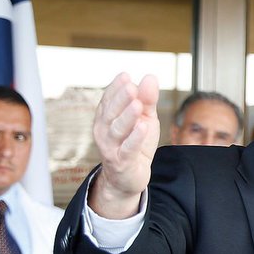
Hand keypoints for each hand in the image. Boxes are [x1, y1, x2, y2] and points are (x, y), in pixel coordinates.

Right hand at [89, 73, 160, 218]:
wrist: (129, 176)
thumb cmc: (135, 143)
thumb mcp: (144, 118)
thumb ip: (147, 100)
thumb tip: (150, 77)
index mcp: (106, 117)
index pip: (108, 99)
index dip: (116, 88)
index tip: (125, 76)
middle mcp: (103, 131)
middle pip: (111, 113)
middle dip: (121, 99)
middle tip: (131, 86)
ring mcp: (110, 147)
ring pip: (117, 130)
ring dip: (127, 117)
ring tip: (137, 104)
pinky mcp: (121, 162)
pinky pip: (128, 149)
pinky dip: (135, 138)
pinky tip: (143, 127)